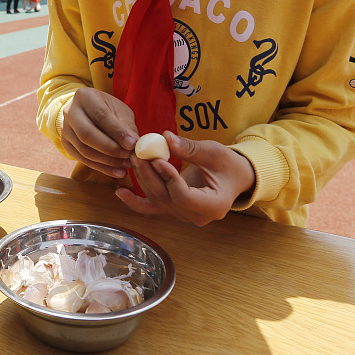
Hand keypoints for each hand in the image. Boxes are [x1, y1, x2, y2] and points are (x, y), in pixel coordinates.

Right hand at [60, 88, 137, 178]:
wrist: (86, 111)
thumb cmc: (107, 109)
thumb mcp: (119, 110)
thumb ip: (126, 126)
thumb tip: (135, 144)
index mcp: (84, 97)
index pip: (100, 116)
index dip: (117, 132)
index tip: (132, 144)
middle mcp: (70, 112)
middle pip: (87, 135)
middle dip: (111, 149)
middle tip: (129, 156)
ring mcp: (65, 129)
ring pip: (85, 150)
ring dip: (108, 161)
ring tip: (127, 164)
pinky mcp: (66, 144)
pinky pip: (83, 160)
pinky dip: (102, 168)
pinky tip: (117, 171)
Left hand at [115, 131, 255, 225]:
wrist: (234, 177)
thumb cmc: (229, 165)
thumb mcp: (215, 152)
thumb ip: (190, 148)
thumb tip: (165, 137)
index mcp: (213, 206)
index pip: (184, 196)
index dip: (168, 178)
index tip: (158, 159)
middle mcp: (197, 216)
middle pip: (166, 198)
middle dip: (149, 176)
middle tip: (137, 153)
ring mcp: (184, 215)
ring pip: (157, 199)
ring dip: (143, 179)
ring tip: (133, 158)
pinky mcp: (174, 209)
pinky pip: (153, 208)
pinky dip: (135, 201)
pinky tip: (120, 192)